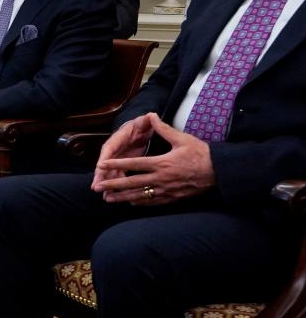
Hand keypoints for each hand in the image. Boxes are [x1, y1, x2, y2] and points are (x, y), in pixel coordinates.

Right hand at [91, 113, 155, 190]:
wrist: (141, 130)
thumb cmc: (140, 126)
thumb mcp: (143, 122)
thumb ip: (145, 121)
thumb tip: (149, 116)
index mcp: (117, 140)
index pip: (108, 150)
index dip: (104, 159)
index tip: (100, 167)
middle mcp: (113, 151)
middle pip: (105, 165)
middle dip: (101, 177)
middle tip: (96, 187)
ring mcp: (116, 159)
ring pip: (110, 174)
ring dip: (107, 185)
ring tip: (105, 197)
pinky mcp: (122, 166)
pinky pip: (118, 177)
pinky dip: (116, 187)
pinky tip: (116, 196)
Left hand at [91, 115, 214, 205]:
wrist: (219, 172)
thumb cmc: (201, 154)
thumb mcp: (182, 139)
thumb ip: (163, 129)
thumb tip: (151, 115)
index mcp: (162, 163)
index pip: (134, 164)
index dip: (116, 164)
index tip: (102, 165)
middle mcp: (161, 179)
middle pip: (132, 183)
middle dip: (113, 185)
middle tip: (97, 187)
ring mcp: (167, 190)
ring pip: (140, 196)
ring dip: (123, 198)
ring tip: (108, 199)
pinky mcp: (173, 198)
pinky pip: (153, 202)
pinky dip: (140, 202)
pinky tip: (130, 202)